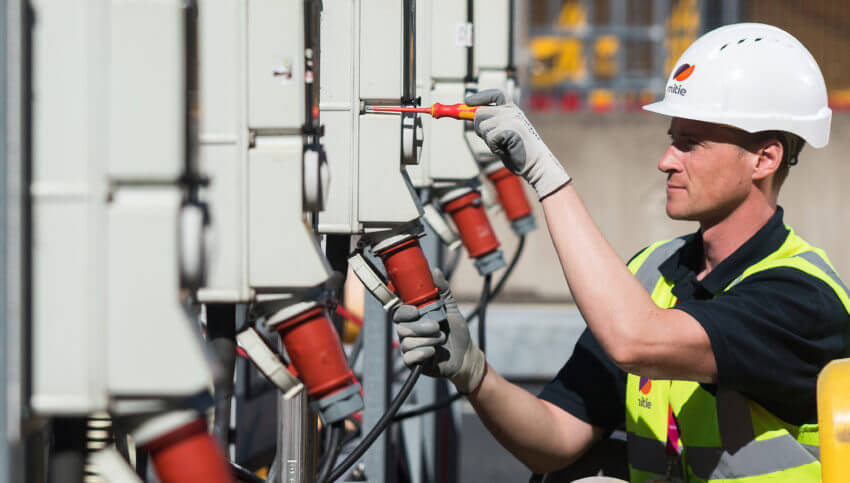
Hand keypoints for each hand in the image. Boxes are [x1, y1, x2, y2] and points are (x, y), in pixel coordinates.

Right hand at [392, 269, 486, 393]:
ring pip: (406, 342)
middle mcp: (409, 332)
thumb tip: (435, 271)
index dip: (404, 311)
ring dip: (427, 340)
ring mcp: (410, 348)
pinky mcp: (414, 363)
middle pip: (401, 328)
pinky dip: (423, 353)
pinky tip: (433, 351)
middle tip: (436, 326)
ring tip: (441, 339)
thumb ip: (442, 290)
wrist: (466, 355)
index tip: (417, 311)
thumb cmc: (456, 331)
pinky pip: (409, 358)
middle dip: (420, 327)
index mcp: (414, 318)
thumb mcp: (450, 308)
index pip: (398, 312)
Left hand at [465, 89, 569, 198]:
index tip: (468, 101)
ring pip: (482, 126)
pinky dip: (493, 147)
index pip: (495, 94)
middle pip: (480, 111)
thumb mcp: (502, 133)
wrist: (536, 164)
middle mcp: (512, 111)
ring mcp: (512, 119)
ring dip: (487, 140)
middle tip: (488, 138)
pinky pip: (489, 137)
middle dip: (477, 126)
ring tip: (501, 145)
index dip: (480, 96)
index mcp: (512, 109)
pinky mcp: (511, 129)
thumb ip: (489, 123)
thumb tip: (468, 115)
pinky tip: (504, 150)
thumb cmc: (517, 151)